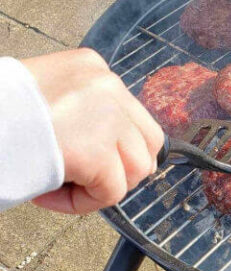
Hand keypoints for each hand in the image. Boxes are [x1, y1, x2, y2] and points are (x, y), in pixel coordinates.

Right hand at [22, 49, 163, 214]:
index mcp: (91, 67)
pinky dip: (82, 203)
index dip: (111, 147)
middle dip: (120, 168)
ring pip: (135, 169)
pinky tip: (48, 194)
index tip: (76, 159)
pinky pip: (111, 192)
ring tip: (59, 184)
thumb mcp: (43, 96)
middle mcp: (106, 85)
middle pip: (148, 141)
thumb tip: (104, 145)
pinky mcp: (96, 150)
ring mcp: (106, 116)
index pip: (132, 114)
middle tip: (82, 179)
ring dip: (100, 187)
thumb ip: (79, 110)